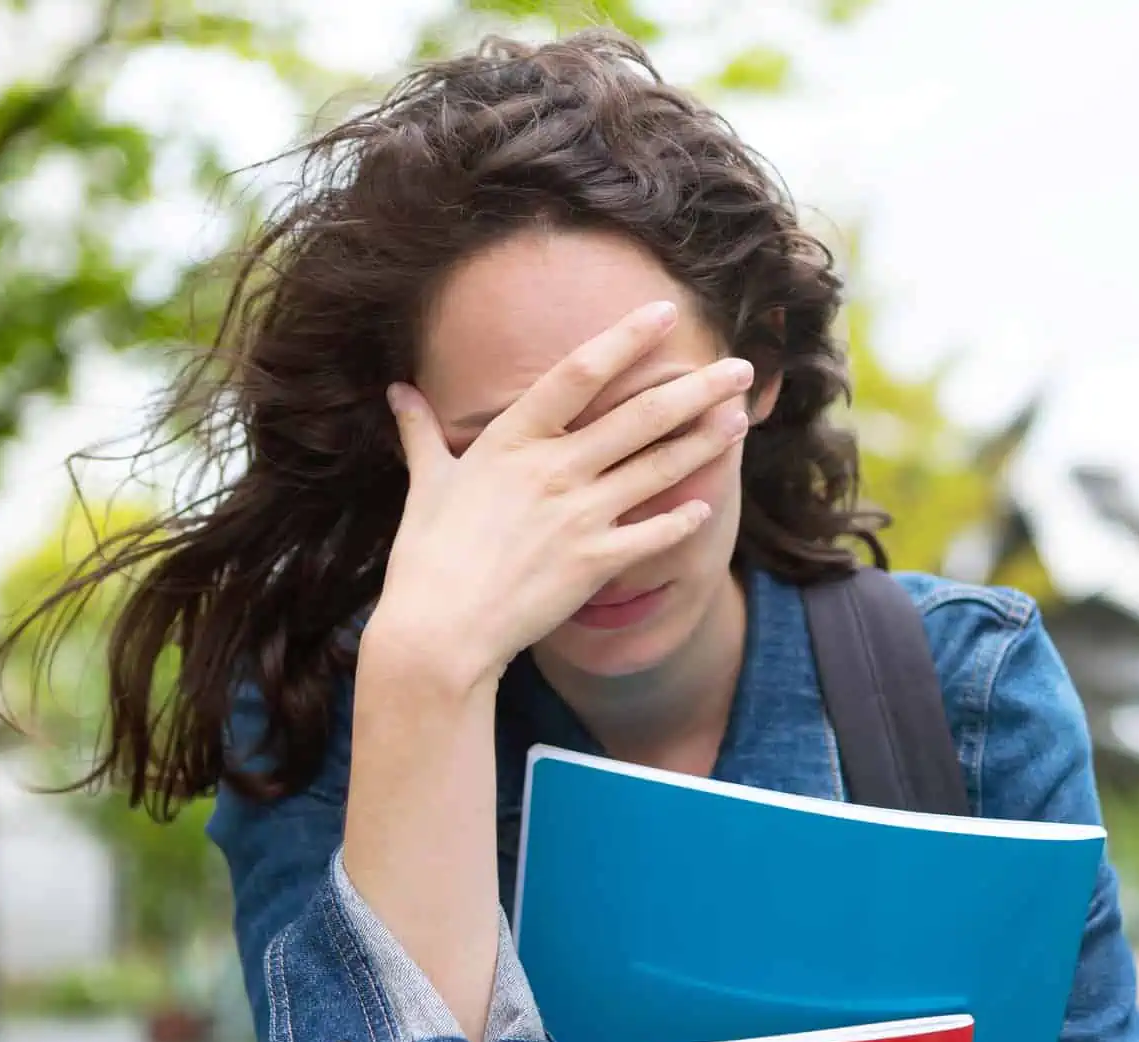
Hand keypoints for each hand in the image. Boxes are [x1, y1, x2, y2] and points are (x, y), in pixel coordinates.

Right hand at [372, 300, 752, 684]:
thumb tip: (398, 391)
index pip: (579, 373)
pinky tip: (709, 506)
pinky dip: (682, 520)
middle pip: (640, 416)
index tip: (663, 314)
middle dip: (696, 388)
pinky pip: (652, 535)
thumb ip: (421, 433)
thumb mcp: (425, 483)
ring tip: (740, 419)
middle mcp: (554, 469)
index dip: (625, 339)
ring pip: (657, 468)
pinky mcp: (595, 563)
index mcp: (513, 440)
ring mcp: (579, 516)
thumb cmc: (427, 555)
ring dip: (704, 442)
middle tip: (740, 368)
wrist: (439, 631)